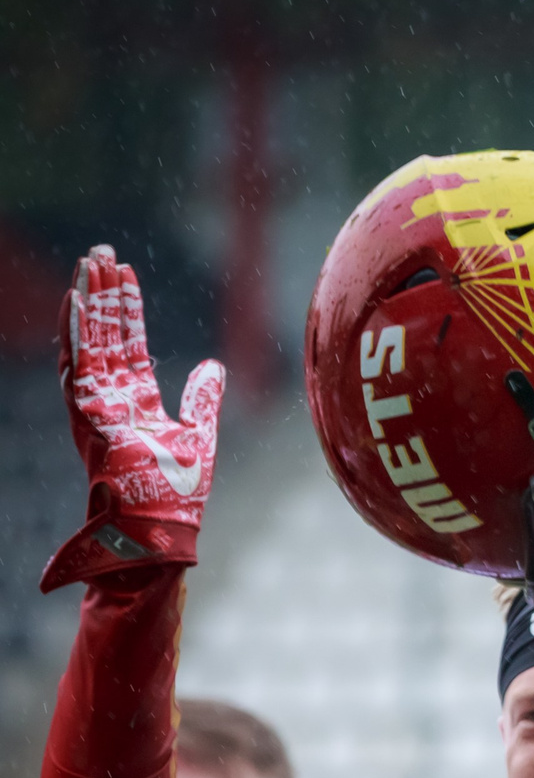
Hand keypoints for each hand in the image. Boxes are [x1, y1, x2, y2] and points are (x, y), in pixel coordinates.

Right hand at [42, 245, 224, 591]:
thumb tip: (213, 365)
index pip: (126, 343)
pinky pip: (77, 365)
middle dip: (102, 293)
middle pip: (103, 333)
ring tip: (89, 262)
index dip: (125, 309)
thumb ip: (203, 398)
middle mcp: (110, 398)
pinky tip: (75, 300)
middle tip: (101, 251)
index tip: (125, 273)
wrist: (161, 526)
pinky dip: (76, 332)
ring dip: (87, 301)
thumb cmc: (177, 491)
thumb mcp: (199, 433)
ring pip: (87, 340)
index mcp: (134, 401)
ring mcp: (95, 405)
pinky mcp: (87, 414)